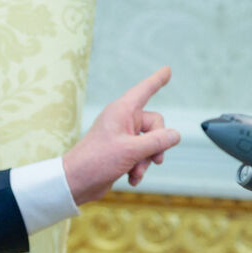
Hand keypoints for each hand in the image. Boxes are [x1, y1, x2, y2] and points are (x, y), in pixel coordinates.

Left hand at [62, 67, 179, 205]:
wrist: (76, 182)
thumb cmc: (96, 161)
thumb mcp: (131, 151)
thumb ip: (157, 142)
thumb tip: (175, 135)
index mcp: (122, 111)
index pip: (145, 90)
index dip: (157, 80)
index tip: (167, 69)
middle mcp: (122, 120)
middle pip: (155, 125)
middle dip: (156, 145)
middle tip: (154, 160)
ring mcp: (122, 136)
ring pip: (149, 143)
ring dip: (146, 160)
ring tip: (136, 172)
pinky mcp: (121, 151)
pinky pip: (140, 155)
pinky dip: (139, 167)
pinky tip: (132, 178)